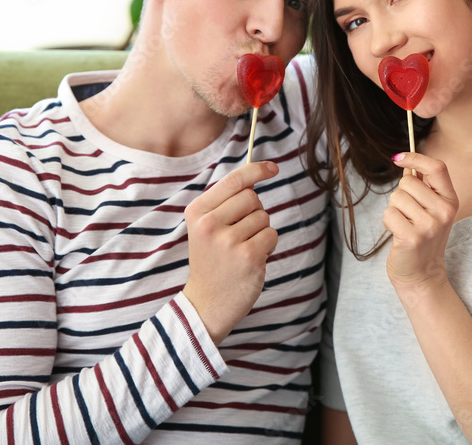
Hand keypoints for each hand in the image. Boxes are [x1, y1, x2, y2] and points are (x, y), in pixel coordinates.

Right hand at [182, 161, 279, 343]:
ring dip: (260, 232)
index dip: (257, 170)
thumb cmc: (212, 261)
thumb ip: (226, 203)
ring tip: (241, 250)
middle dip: (254, 212)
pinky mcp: (248, 256)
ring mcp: (228, 241)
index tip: (273, 168)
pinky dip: (267, 246)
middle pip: (252, 197)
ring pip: (264, 217)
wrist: (207, 303)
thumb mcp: (206, 228)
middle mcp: (209, 223)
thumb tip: (256, 177)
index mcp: (197, 212)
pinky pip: (271, 235)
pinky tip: (251, 260)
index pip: (234, 180)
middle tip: (240, 235)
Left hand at [383, 153, 459, 293]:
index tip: (398, 158)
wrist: (422, 273)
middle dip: (401, 195)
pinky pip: (389, 213)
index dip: (416, 158)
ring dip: (394, 210)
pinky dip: (388, 222)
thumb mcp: (430, 209)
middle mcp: (444, 212)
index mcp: (451, 201)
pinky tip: (398, 234)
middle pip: (408, 182)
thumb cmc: (422, 236)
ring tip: (404, 225)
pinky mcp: (412, 237)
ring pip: (396, 198)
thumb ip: (421, 186)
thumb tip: (404, 161)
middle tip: (409, 214)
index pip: (437, 167)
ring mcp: (429, 225)